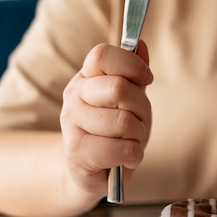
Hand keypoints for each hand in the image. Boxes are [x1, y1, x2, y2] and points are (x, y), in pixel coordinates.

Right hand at [60, 41, 152, 196]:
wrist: (96, 172)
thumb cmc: (116, 131)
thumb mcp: (131, 99)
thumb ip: (135, 73)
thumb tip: (139, 43)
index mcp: (86, 78)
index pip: (102, 55)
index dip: (132, 66)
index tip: (145, 80)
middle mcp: (73, 97)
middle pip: (119, 88)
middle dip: (141, 108)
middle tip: (137, 121)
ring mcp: (72, 125)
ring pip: (123, 121)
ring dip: (138, 135)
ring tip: (129, 141)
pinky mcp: (77, 153)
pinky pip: (122, 149)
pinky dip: (134, 155)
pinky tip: (126, 157)